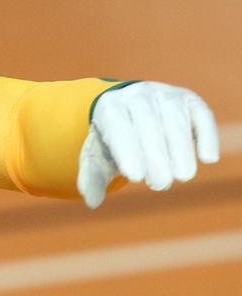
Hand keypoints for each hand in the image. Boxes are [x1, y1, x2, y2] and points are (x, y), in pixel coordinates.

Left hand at [77, 81, 218, 208]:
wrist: (132, 110)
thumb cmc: (116, 139)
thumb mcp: (99, 156)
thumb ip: (92, 176)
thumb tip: (91, 201)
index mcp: (109, 107)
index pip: (117, 124)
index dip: (126, 149)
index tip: (135, 177)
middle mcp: (136, 95)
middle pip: (147, 121)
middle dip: (155, 153)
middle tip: (160, 183)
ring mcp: (165, 95)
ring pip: (174, 117)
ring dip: (180, 147)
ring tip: (183, 176)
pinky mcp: (190, 101)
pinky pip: (200, 114)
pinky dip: (206, 134)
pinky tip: (207, 158)